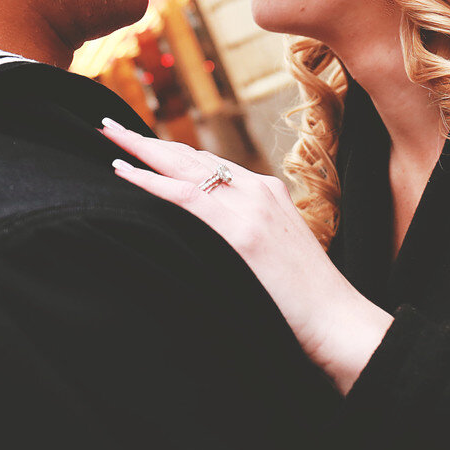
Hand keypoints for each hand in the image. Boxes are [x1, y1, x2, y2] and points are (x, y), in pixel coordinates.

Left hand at [100, 117, 392, 392]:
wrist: (340, 323)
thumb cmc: (308, 303)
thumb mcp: (275, 254)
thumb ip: (244, 236)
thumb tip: (206, 241)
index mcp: (267, 192)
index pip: (209, 165)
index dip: (172, 153)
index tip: (142, 144)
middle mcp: (258, 189)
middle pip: (191, 156)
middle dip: (148, 141)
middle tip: (111, 126)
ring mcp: (250, 206)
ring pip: (183, 167)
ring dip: (140, 149)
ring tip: (109, 134)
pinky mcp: (242, 230)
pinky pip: (183, 197)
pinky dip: (148, 181)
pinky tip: (122, 172)